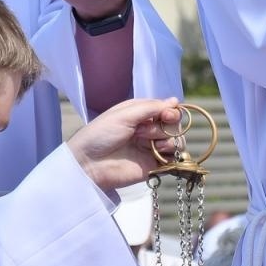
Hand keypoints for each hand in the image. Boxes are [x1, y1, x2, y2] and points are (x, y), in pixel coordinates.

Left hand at [65, 97, 182, 189]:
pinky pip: (174, 157)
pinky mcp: (154, 165)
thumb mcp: (124, 114)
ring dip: (167, 139)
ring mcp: (151, 147)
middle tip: (141, 132)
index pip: (167, 109)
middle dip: (162, 127)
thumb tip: (175, 100)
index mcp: (140, 114)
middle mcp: (148, 129)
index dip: (171, 111)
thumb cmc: (100, 135)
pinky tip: (157, 153)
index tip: (167, 115)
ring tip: (148, 145)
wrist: (88, 164)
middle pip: (174, 124)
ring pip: (176, 140)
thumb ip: (151, 108)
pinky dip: (171, 154)